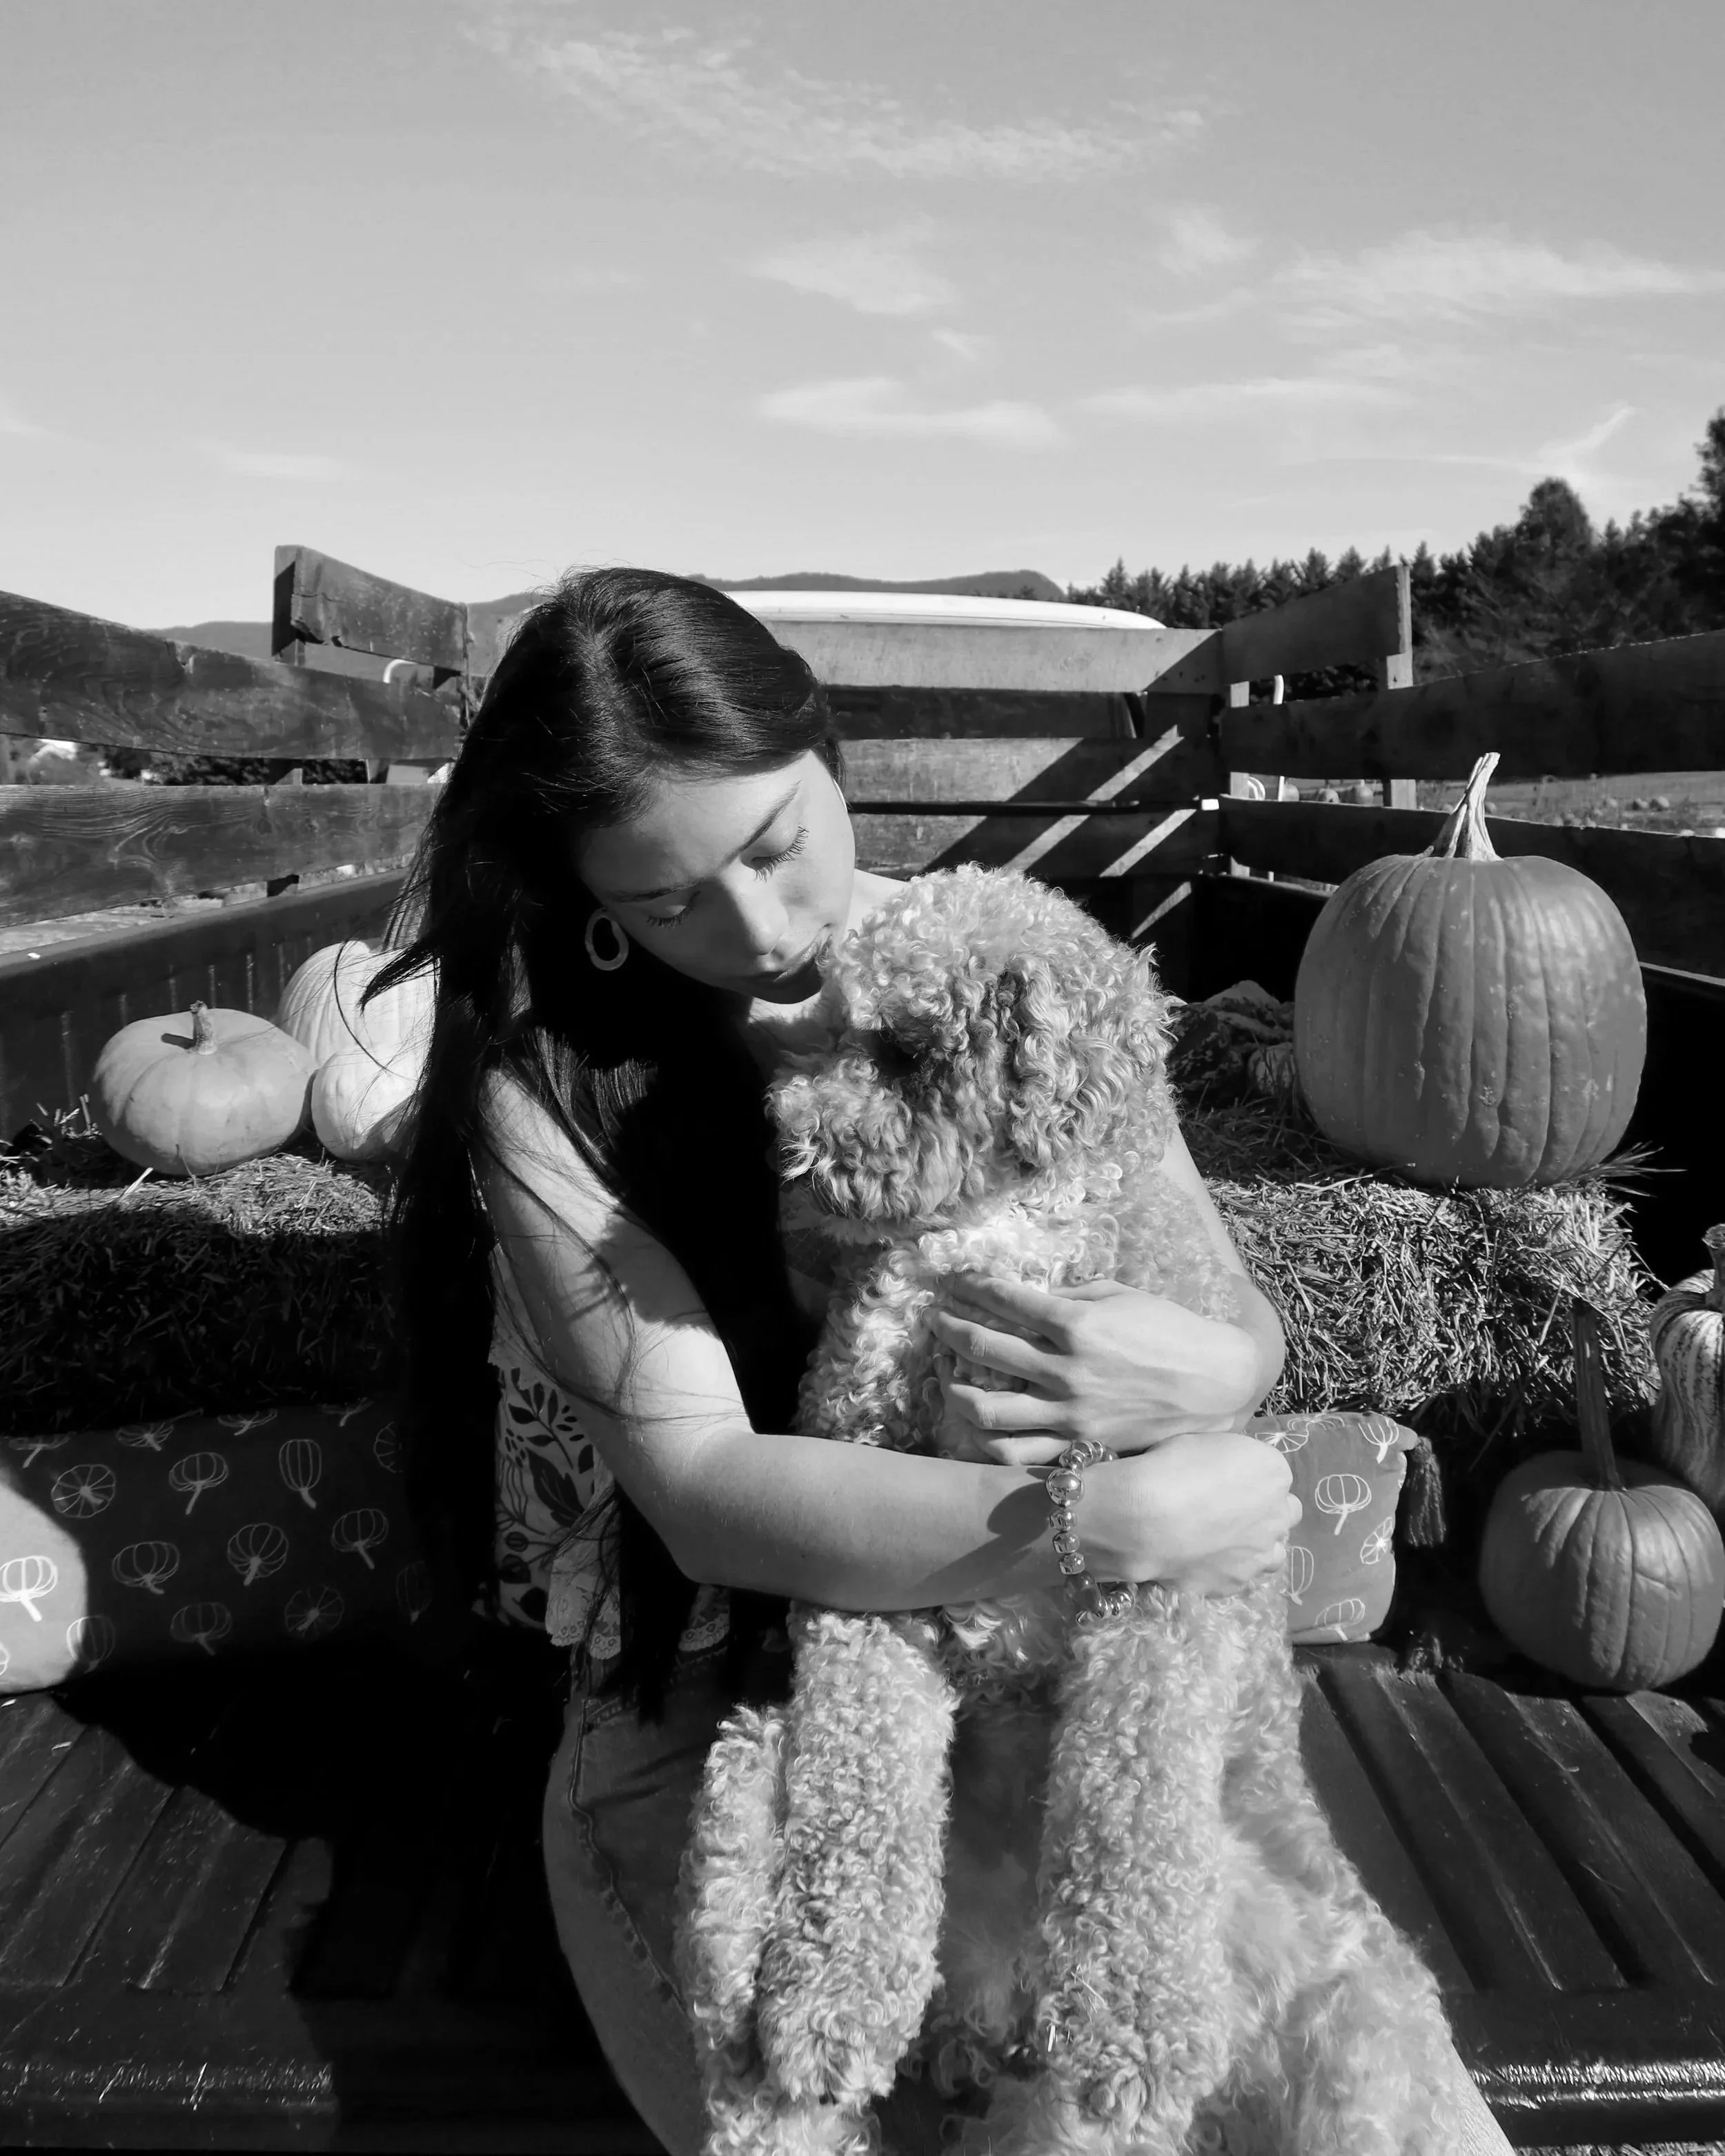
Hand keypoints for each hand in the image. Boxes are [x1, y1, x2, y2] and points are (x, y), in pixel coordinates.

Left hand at [929, 1273, 1263, 1466]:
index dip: (970, 1286)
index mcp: (1078, 1323)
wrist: (1217, 1383)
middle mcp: (1067, 1370)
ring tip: (944, 1375)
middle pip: (983, 1348)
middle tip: (936, 1320)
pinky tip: (976, 1424)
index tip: (954, 1281)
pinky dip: (987, 1441)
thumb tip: (1024, 1299)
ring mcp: (1070, 1413)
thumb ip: (1069, 1296)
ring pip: (987, 1409)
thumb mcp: (1120, 1296)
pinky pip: (1017, 1453)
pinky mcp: (1079, 1445)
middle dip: (949, 1328)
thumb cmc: (1170, 1330)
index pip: (1003, 1299)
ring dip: (953, 1388)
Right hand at [1108, 1433, 1300, 1597]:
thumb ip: (1227, 1463)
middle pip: (1284, 1518)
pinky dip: (1222, 1571)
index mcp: (1273, 1474)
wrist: (1148, 1516)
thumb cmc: (1174, 1465)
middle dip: (1265, 1516)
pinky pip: (1235, 1579)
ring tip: (1222, 1544)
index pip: (1277, 1478)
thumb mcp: (1205, 1442)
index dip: (1255, 1481)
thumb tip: (1224, 1475)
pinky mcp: (1232, 1585)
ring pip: (1271, 1557)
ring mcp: (1257, 1557)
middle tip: (1232, 1513)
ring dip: (1255, 1549)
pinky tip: (1198, 1563)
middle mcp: (1276, 1518)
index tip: (1231, 1482)